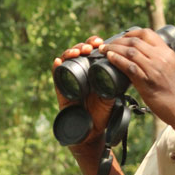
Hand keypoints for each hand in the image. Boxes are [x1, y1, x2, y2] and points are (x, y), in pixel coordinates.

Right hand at [52, 36, 114, 150]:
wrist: (90, 132)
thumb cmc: (101, 115)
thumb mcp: (110, 100)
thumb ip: (113, 89)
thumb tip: (118, 77)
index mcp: (94, 71)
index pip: (94, 52)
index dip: (96, 44)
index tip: (102, 42)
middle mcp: (82, 72)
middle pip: (80, 52)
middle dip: (85, 45)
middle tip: (91, 46)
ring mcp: (70, 79)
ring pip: (67, 59)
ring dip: (71, 51)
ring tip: (78, 51)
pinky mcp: (61, 88)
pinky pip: (56, 75)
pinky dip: (56, 67)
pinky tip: (58, 61)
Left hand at [98, 29, 174, 126]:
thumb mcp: (173, 70)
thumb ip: (161, 62)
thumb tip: (146, 59)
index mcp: (168, 53)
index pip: (147, 33)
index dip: (131, 33)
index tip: (122, 37)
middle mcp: (161, 58)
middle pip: (135, 41)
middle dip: (118, 41)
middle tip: (108, 44)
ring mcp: (154, 69)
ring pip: (130, 51)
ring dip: (113, 49)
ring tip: (104, 50)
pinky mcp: (147, 82)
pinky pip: (129, 67)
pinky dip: (117, 60)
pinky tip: (110, 58)